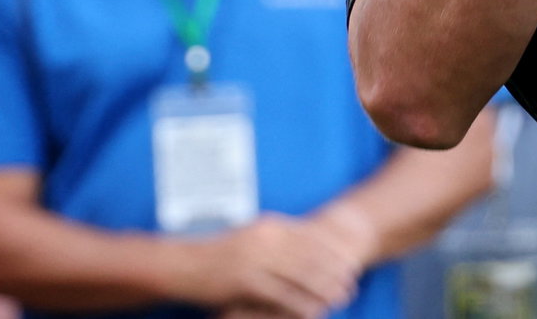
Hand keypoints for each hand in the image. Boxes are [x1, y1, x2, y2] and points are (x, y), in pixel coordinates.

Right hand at [164, 213, 363, 317]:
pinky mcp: (246, 282)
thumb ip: (276, 239)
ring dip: (325, 287)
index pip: (311, 235)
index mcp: (269, 225)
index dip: (333, 249)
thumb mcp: (250, 238)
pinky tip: (315, 312)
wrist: (182, 265)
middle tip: (354, 282)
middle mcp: (266, 239)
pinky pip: (281, 295)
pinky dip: (301, 304)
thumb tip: (304, 246)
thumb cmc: (218, 255)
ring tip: (343, 298)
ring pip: (300, 275)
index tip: (351, 260)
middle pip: (310, 254)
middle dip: (335, 269)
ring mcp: (256, 260)